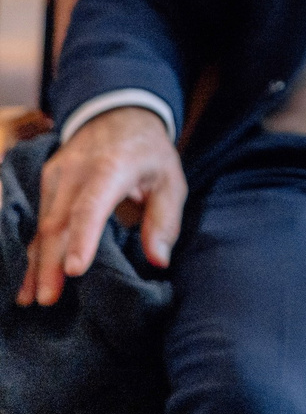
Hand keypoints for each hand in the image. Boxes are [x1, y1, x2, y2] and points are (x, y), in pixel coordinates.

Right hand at [16, 107, 185, 306]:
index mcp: (113, 167)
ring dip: (35, 263)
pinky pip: (38, 221)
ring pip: (42, 224)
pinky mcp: (46, 182)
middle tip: (47, 299)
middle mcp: (77, 171)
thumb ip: (165, 219)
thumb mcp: (170, 179)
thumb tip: (159, 260)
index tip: (74, 270)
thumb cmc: (149, 153)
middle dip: (50, 263)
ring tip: (31, 298)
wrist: (118, 114)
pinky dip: (33, 250)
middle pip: (59, 221)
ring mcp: (56, 175)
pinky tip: (27, 279)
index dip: (82, 238)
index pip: (92, 206)